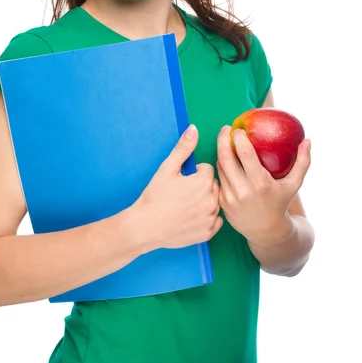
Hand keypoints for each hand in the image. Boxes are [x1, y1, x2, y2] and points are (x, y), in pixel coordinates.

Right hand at [132, 125, 222, 252]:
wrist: (145, 226)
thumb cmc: (155, 196)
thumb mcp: (167, 168)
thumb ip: (183, 148)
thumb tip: (194, 129)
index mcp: (204, 182)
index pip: (207, 169)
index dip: (193, 173)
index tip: (181, 180)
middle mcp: (212, 200)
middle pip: (213, 185)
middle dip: (201, 186)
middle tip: (182, 193)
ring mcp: (211, 218)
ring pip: (215, 202)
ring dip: (205, 201)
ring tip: (186, 205)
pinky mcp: (208, 233)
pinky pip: (215, 221)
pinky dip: (207, 218)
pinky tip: (192, 218)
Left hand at [216, 125, 310, 244]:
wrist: (266, 231)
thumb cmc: (281, 202)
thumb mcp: (294, 184)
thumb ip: (303, 162)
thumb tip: (307, 140)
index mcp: (260, 183)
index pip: (244, 153)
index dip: (238, 137)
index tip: (238, 129)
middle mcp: (243, 190)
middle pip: (225, 157)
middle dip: (222, 138)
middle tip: (226, 129)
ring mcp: (230, 197)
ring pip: (219, 166)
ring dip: (221, 151)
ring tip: (226, 142)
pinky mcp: (222, 202)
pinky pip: (218, 178)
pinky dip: (220, 166)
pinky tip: (225, 160)